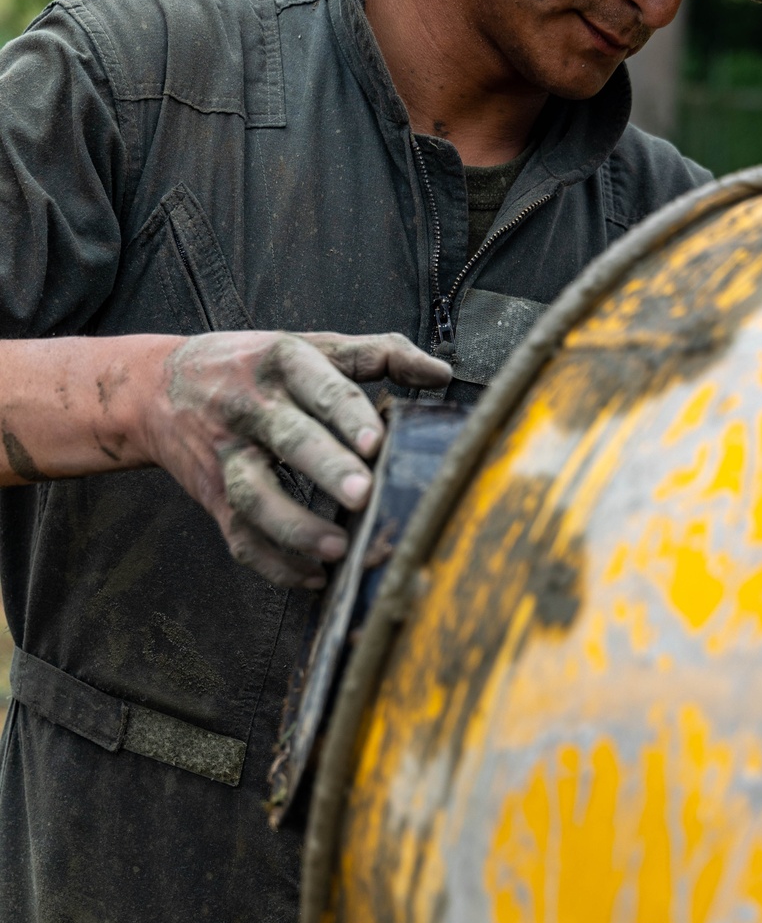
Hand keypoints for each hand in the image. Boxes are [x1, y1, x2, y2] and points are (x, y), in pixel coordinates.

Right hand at [139, 330, 450, 588]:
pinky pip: (238, 536)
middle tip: (363, 493)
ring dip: (294, 527)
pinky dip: (273, 564)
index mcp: (282, 363)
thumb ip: (378, 354)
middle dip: (325, 466)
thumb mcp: (311, 345)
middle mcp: (251, 408)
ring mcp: (228, 455)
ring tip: (336, 550)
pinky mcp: (213, 496)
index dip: (348, 414)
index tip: (378, 441)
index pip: (319, 386)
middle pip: (287, 438)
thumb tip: (440, 375)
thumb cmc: (255, 365)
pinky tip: (311, 577)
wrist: (159, 387)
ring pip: (254, 495)